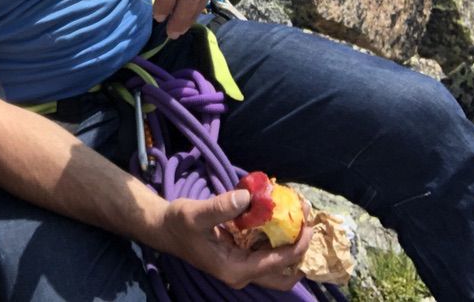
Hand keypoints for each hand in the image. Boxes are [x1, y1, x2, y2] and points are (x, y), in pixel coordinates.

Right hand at [160, 189, 310, 290]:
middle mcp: (242, 274)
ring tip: (299, 221)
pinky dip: (278, 241)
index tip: (307, 222)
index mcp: (235, 269)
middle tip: (308, 225)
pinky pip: (268, 255)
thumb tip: (247, 197)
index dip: (298, 244)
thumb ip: (221, 207)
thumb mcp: (196, 214)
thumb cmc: (178, 224)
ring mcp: (242, 267)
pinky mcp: (241, 258)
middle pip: (285, 276)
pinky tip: (280, 220)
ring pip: (278, 267)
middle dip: (301, 253)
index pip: (278, 262)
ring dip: (292, 247)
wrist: (165, 229)